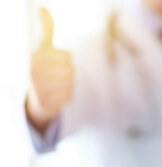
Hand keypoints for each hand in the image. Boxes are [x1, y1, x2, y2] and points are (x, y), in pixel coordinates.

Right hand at [26, 8, 73, 131]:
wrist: (35, 98)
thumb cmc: (42, 68)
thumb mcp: (42, 48)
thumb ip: (46, 30)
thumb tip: (42, 7)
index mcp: (34, 57)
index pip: (67, 56)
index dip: (65, 59)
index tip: (54, 61)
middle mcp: (33, 72)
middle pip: (70, 69)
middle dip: (67, 72)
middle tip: (56, 75)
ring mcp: (38, 88)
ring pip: (70, 82)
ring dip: (67, 84)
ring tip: (56, 85)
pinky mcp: (45, 102)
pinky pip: (69, 95)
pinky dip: (66, 95)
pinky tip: (56, 94)